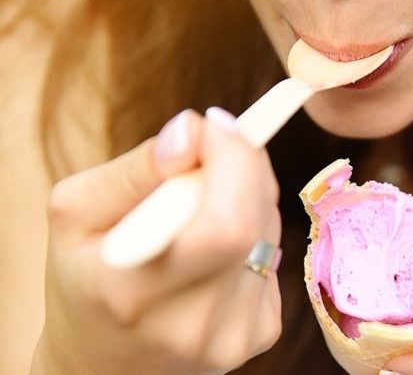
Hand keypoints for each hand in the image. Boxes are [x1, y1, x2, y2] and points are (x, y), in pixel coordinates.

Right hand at [31, 108, 281, 374]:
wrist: (104, 362)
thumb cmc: (84, 279)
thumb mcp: (76, 214)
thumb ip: (135, 169)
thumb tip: (193, 132)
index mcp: (134, 296)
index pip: (223, 226)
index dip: (234, 162)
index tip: (213, 126)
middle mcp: (194, 327)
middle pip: (255, 224)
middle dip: (242, 166)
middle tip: (212, 151)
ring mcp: (233, 337)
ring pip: (269, 233)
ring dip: (247, 197)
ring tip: (202, 205)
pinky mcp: (260, 336)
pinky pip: (272, 257)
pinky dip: (251, 232)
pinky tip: (215, 247)